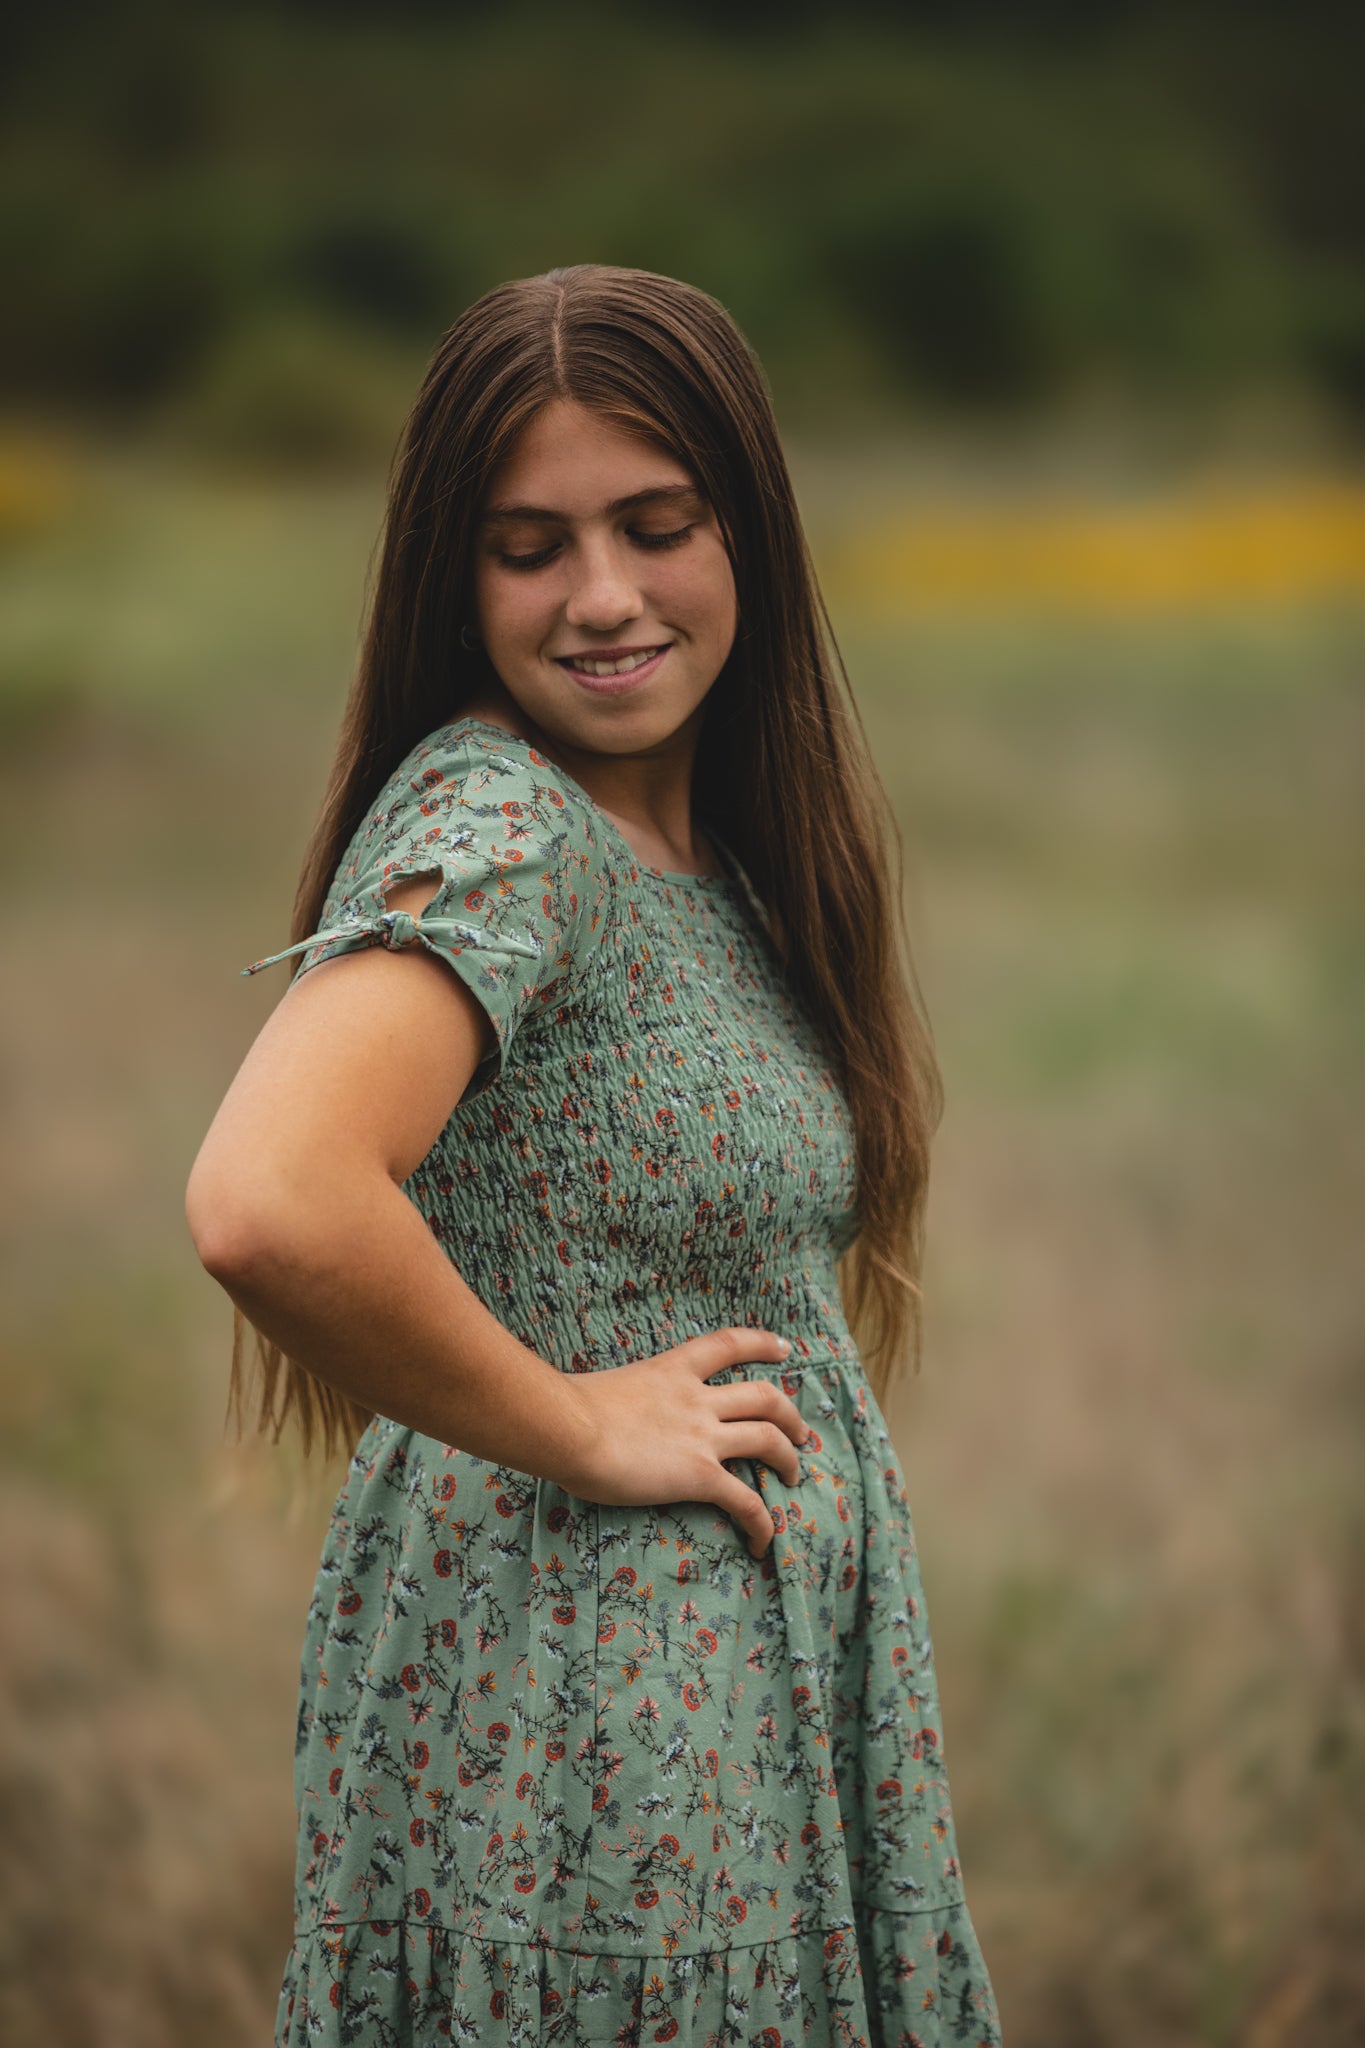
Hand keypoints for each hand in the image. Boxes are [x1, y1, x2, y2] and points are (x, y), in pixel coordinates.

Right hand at [554, 1328, 808, 1558]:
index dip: (762, 1344)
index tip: (785, 1349)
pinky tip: (764, 1541)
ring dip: (788, 1458)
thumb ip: (621, 1398)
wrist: (567, 1428)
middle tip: (799, 1432)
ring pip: (767, 1439)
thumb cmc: (566, 1410)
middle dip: (789, 1414)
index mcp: (673, 1369)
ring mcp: (702, 1436)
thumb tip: (603, 1413)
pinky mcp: (699, 1475)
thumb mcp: (605, 1388)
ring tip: (794, 1474)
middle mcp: (697, 1398)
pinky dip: (762, 1522)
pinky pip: (746, 1501)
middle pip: (763, 1396)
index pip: (728, 1344)